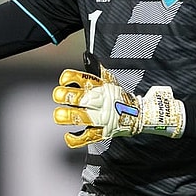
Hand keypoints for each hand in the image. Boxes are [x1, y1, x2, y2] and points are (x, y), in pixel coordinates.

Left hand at [52, 66, 185, 147]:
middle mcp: (100, 101)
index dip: (70, 78)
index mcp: (100, 87)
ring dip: (68, 116)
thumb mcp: (109, 79)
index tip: (64, 80)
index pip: (84, 79)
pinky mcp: (102, 132)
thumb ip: (95, 68)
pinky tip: (69, 136)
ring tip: (59, 115)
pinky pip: (88, 137)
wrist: (137, 113)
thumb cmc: (119, 96)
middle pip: (80, 98)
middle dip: (65, 96)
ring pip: (82, 118)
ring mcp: (101, 117)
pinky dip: (76, 139)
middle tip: (58, 96)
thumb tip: (86, 56)